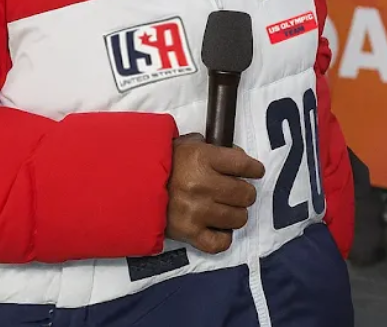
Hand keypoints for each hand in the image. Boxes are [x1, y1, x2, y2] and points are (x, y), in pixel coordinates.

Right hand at [166, 134, 264, 254]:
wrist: (132, 183)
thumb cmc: (163, 162)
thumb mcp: (186, 144)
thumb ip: (212, 149)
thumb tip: (237, 158)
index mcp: (202, 158)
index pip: (244, 165)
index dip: (254, 168)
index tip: (255, 171)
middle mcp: (203, 185)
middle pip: (245, 194)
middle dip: (244, 191)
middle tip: (236, 190)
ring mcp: (198, 211)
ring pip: (238, 218)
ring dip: (235, 213)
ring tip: (226, 208)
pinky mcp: (190, 233)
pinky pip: (221, 242)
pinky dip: (224, 236)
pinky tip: (219, 227)